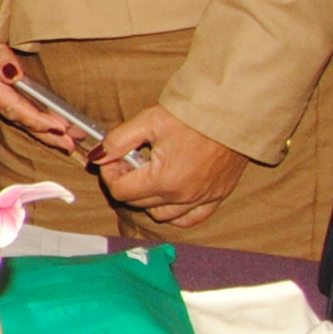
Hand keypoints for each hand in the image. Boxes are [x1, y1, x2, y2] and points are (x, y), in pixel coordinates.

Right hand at [0, 0, 94, 156]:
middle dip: (42, 133)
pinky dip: (29, 118)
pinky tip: (43, 123)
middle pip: (14, 117)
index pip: (11, 106)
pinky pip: (11, 106)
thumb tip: (14, 76)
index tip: (59, 129)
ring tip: (64, 141)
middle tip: (70, 145)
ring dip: (39, 129)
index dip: (35, 119)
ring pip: (13, 115)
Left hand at [96, 106, 245, 226]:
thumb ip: (118, 140)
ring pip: (161, 214)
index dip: (110, 174)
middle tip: (128, 161)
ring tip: (149, 174)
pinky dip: (175, 213)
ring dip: (148, 199)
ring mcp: (201, 199)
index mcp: (163, 180)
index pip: (121, 192)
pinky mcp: (217, 197)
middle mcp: (182, 197)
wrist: (234, 115)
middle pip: (138, 203)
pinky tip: (169, 195)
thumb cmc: (192, 117)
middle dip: (126, 183)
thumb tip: (98, 156)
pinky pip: (190, 218)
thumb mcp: (149, 122)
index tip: (113, 158)